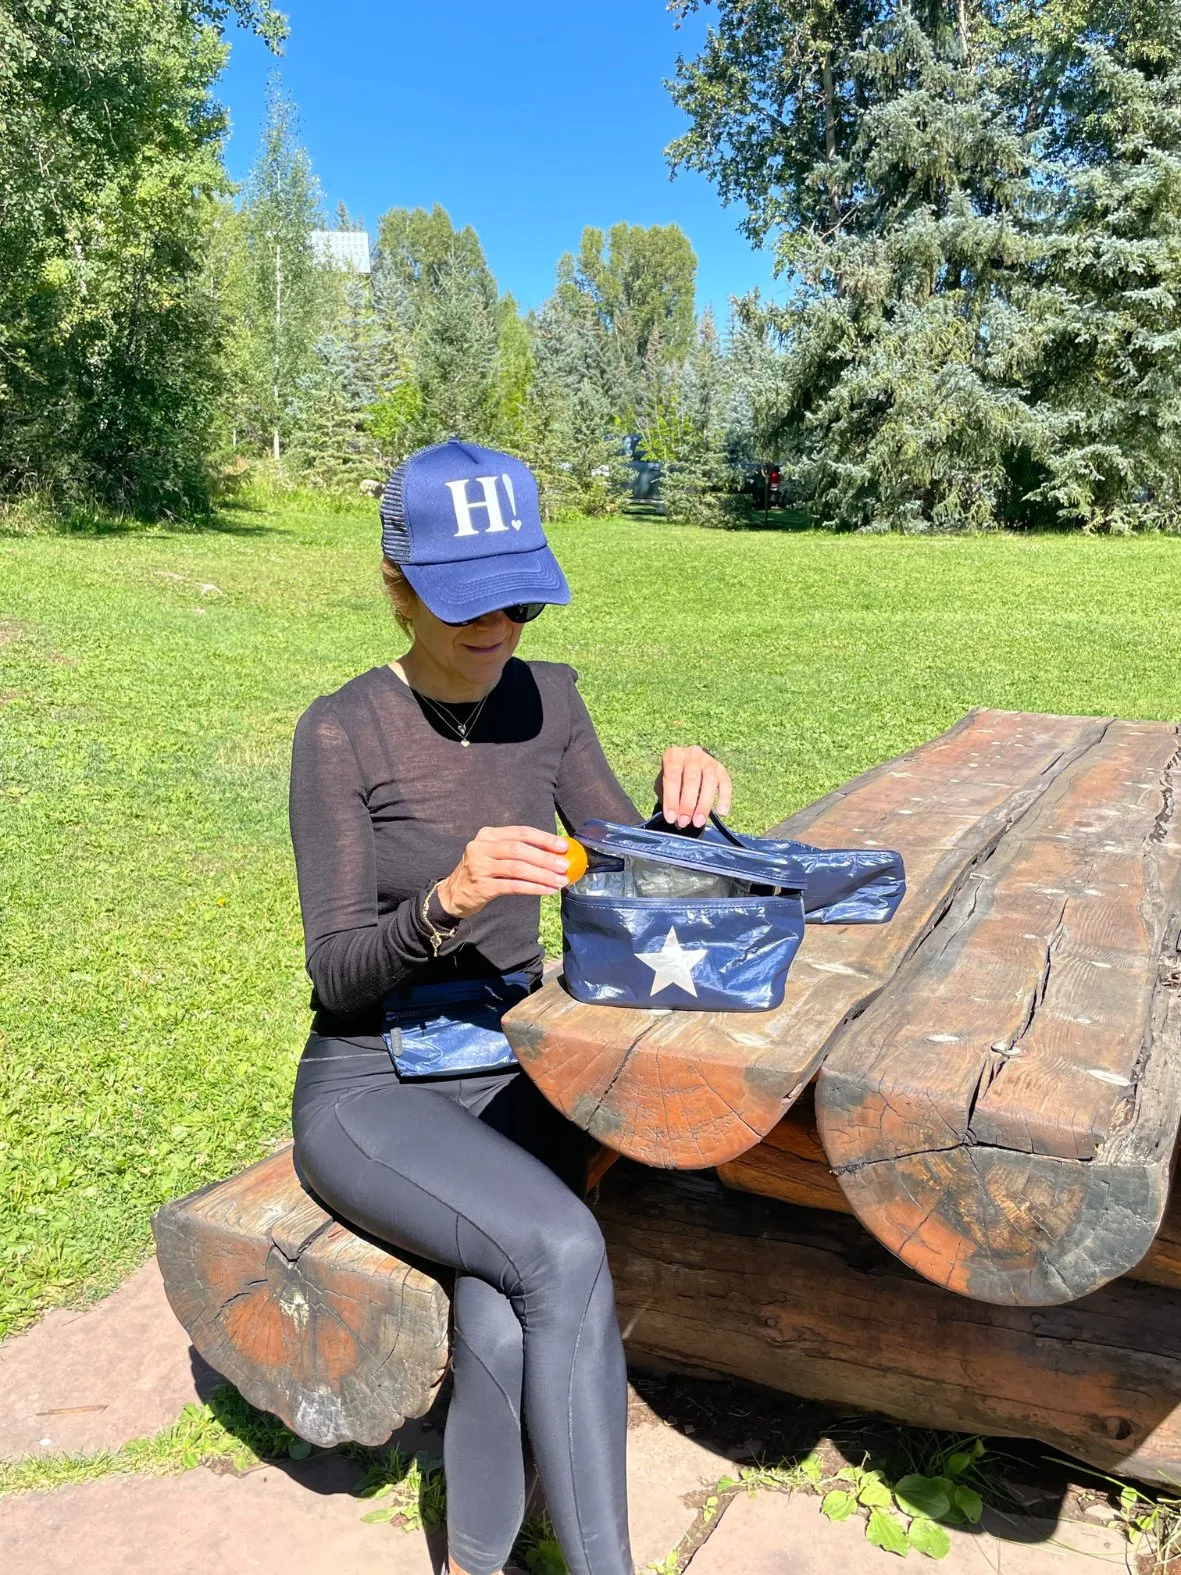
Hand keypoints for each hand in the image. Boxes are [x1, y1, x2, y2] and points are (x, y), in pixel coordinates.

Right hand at [438, 825, 572, 918]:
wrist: (454, 893)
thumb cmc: (482, 871)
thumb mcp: (494, 854)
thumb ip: (517, 850)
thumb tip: (554, 852)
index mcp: (488, 835)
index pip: (520, 832)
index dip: (544, 838)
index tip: (563, 846)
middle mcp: (481, 847)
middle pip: (519, 849)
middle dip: (545, 857)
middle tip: (565, 865)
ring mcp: (479, 867)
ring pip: (517, 868)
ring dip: (542, 875)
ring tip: (560, 880)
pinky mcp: (481, 886)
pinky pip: (513, 886)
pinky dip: (533, 888)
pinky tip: (547, 890)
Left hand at [655, 746, 732, 827]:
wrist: (688, 762)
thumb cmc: (673, 777)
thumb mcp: (664, 783)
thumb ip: (669, 798)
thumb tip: (676, 820)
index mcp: (674, 756)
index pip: (672, 777)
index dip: (671, 799)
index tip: (671, 818)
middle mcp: (692, 754)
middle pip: (692, 779)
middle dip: (688, 804)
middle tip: (684, 822)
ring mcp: (708, 760)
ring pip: (709, 781)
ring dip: (704, 804)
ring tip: (698, 822)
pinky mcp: (721, 768)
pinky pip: (726, 783)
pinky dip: (725, 798)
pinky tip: (722, 813)